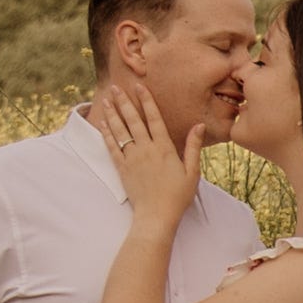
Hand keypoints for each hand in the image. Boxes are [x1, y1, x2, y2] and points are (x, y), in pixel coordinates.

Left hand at [97, 75, 202, 220]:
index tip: (139, 86)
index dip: (146, 101)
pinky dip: (106, 134)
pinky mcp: (122, 169)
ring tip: (107, 99)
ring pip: (120, 131)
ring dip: (113, 114)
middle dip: (124, 102)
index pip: (154, 119)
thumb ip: (193, 147)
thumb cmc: (177, 196)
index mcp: (164, 148)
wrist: (156, 216)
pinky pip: (112, 147)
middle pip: (133, 121)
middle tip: (116, 87)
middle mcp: (146, 150)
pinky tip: (103, 123)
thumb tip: (199, 126)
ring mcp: (132, 159)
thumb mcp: (192, 172)